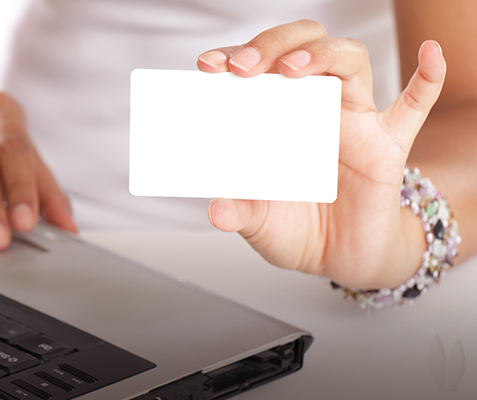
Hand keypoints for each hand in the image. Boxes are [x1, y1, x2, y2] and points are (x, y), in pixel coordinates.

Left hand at [197, 20, 445, 288]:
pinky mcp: (386, 145)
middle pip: (301, 48)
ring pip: (347, 61)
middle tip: (243, 67)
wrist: (340, 259)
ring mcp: (352, 121)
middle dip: (271, 46)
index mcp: (275, 118)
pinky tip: (429, 54)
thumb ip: (241, 212)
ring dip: (320, 55)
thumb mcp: (260, 224)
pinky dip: (426, 78)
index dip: (234, 58)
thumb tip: (217, 209)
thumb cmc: (297, 230)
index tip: (208, 65)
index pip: (257, 70)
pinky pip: (413, 105)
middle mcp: (313, 109)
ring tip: (290, 69)